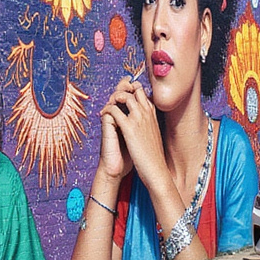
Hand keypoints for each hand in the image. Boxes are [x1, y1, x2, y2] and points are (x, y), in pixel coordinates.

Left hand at [100, 78, 170, 193]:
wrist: (156, 170)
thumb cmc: (154, 156)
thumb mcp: (154, 135)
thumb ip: (148, 124)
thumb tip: (142, 122)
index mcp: (153, 115)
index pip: (143, 93)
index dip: (132, 91)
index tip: (123, 96)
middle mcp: (147, 113)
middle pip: (135, 89)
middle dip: (123, 89)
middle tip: (113, 98)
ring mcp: (139, 118)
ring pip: (124, 95)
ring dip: (113, 98)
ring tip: (107, 105)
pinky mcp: (129, 127)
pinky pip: (114, 110)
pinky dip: (107, 109)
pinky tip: (103, 115)